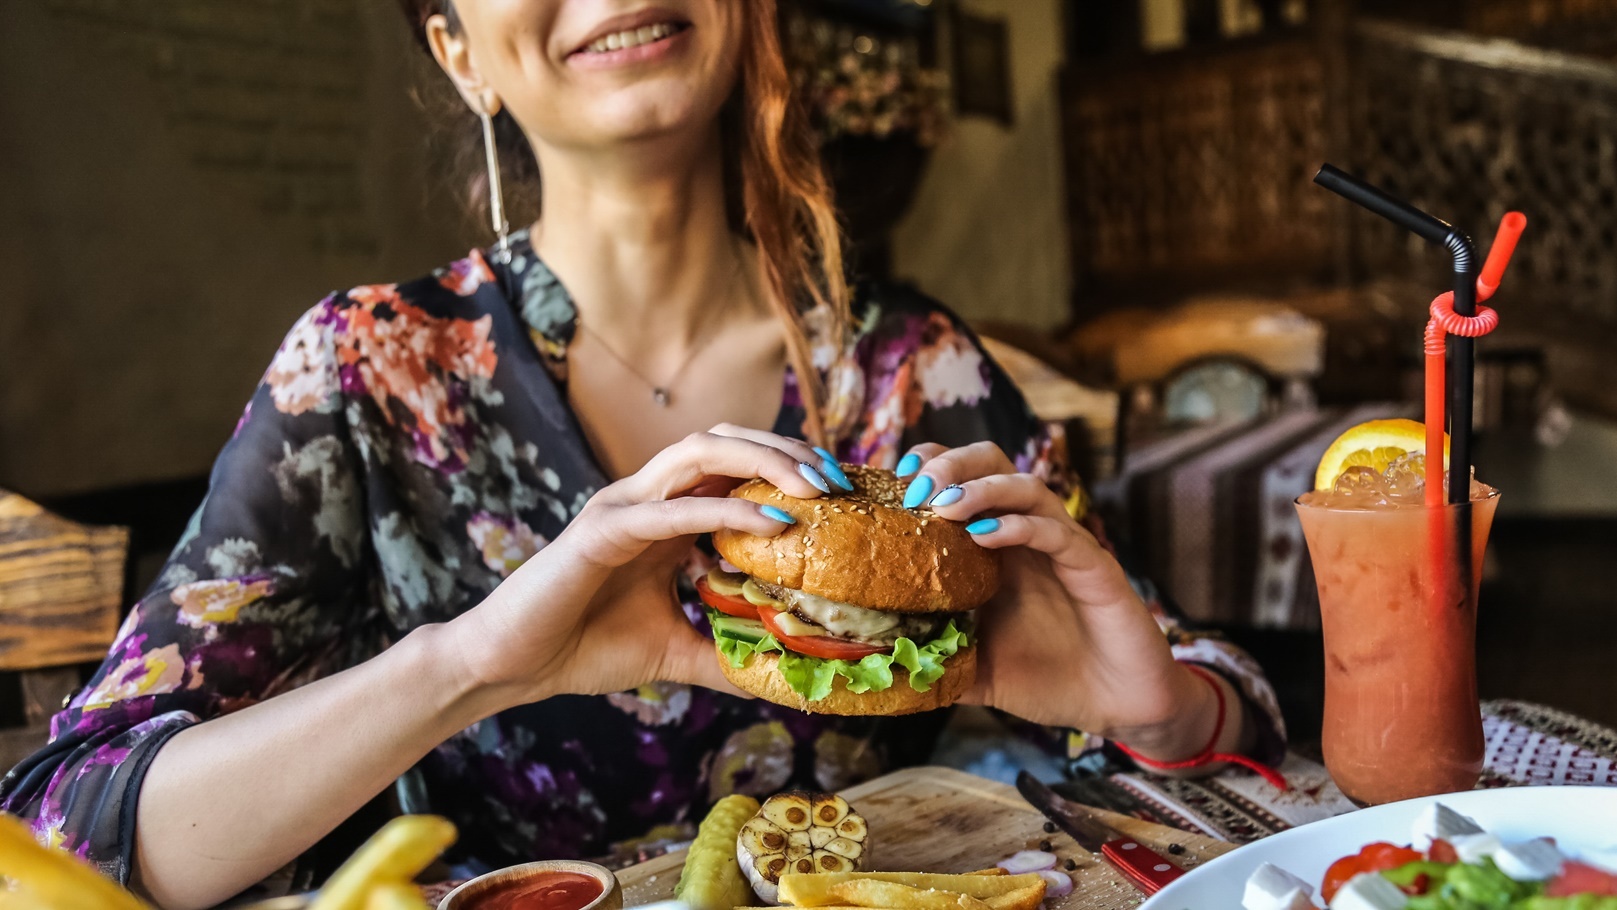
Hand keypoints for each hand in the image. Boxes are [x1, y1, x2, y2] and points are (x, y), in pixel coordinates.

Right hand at [447, 425, 838, 711]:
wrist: (511, 665)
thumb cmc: (583, 647)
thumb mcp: (675, 650)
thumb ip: (725, 652)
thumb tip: (781, 677)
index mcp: (664, 514)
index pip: (734, 466)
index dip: (788, 467)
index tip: (841, 494)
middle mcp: (646, 497)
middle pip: (725, 442)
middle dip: (786, 450)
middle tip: (838, 481)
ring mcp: (623, 506)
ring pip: (701, 453)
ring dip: (763, 461)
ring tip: (813, 486)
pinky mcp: (603, 531)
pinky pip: (673, 509)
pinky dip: (725, 508)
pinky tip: (771, 519)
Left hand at [899, 443, 1220, 760]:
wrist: (1116, 707)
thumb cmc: (1048, 680)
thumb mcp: (975, 671)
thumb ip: (932, 662)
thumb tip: (873, 670)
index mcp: (996, 549)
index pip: (960, 481)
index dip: (927, 470)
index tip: (893, 485)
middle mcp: (1027, 536)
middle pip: (992, 464)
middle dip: (951, 464)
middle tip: (915, 490)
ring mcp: (1063, 547)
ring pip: (1027, 487)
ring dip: (982, 487)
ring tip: (944, 505)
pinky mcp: (1095, 568)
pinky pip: (1059, 533)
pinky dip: (1021, 526)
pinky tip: (986, 536)